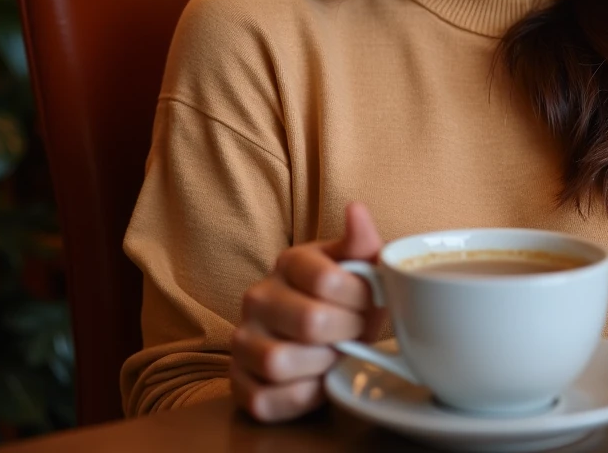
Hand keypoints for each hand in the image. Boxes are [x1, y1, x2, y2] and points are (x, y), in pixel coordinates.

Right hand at [230, 202, 383, 420]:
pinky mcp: (238, 382)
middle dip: (347, 332)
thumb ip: (362, 242)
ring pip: (279, 363)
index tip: (369, 303)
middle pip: (309, 322)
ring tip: (335, 354)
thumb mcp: (361, 266)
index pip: (328, 280)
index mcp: (289, 261)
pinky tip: (316, 380)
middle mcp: (257, 296)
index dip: (361, 299)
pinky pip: (266, 400)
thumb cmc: (346, 299)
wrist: (325, 337)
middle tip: (356, 332)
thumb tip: (356, 209)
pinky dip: (301, 398)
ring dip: (322, 366)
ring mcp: (242, 340)